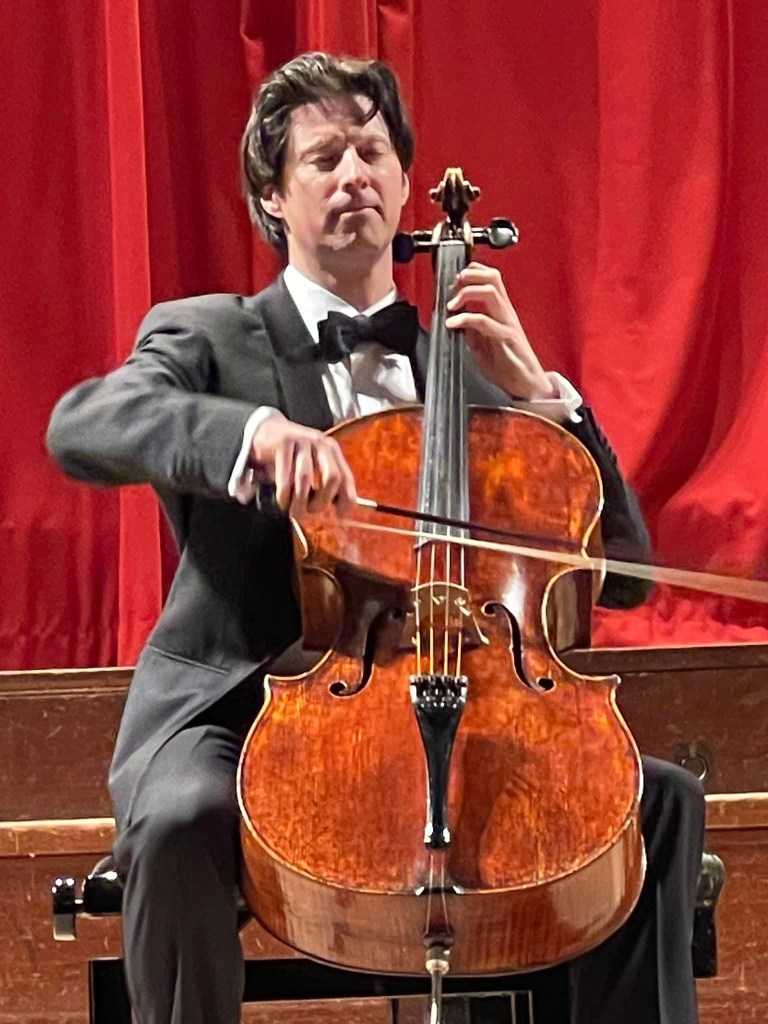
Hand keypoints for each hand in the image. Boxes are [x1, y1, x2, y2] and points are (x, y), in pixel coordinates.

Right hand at [249, 412, 357, 516]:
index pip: (346, 478)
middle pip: (332, 477)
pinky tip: (282, 500)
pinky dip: (284, 494)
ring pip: (306, 478)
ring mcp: (302, 442)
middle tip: (309, 511)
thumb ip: (323, 485)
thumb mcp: (311, 467)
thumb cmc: (289, 457)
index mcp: (331, 451)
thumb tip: (338, 512)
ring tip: (293, 510)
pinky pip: (285, 476)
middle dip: (321, 501)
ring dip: (299, 501)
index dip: (346, 500)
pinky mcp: (283, 443)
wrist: (264, 431)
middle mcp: (320, 444)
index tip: (339, 516)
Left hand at [445, 262, 554, 400]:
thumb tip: (454, 319)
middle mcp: (506, 313)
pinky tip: (452, 324)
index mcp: (501, 312)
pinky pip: (485, 322)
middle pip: (492, 278)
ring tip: (451, 305)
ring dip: (466, 293)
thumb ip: (470, 330)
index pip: (491, 279)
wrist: (526, 386)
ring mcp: (507, 324)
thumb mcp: (482, 344)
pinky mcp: (507, 339)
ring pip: (491, 293)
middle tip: (453, 287)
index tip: (455, 281)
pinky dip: (465, 319)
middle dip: (469, 276)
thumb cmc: (508, 366)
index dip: (472, 272)